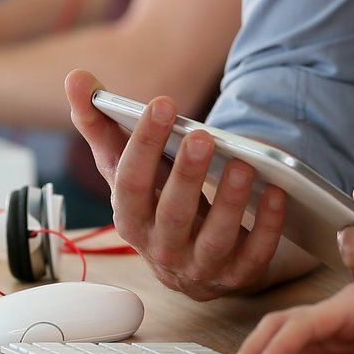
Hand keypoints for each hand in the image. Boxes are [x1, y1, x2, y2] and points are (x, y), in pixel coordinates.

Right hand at [64, 69, 290, 299]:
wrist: (184, 260)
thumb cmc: (151, 201)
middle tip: (202, 135)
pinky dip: (267, 227)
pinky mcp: (237, 274)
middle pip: (172, 213)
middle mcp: (161, 247)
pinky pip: (254, 256)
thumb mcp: (124, 167)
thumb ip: (100, 124)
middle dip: (187, 174)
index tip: (162, 103)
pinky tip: (277, 192)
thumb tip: (76, 78)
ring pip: (214, 240)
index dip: (143, 143)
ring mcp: (200, 266)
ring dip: (229, 202)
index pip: (130, 183)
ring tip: (244, 163)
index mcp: (130, 218)